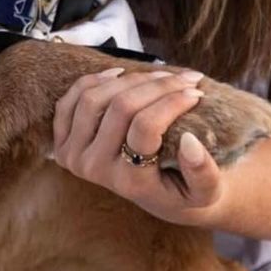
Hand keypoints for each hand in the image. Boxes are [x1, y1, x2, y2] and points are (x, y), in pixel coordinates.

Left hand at [52, 66, 227, 224]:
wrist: (159, 197)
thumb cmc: (187, 190)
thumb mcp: (207, 191)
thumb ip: (203, 172)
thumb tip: (189, 141)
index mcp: (129, 183)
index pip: (145, 127)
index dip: (172, 102)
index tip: (197, 92)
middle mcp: (96, 170)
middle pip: (121, 107)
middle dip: (158, 85)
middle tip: (186, 78)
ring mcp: (74, 156)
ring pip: (94, 98)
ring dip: (130, 78)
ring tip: (160, 75)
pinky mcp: (62, 142)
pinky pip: (70, 101)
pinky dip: (94, 81)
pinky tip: (120, 73)